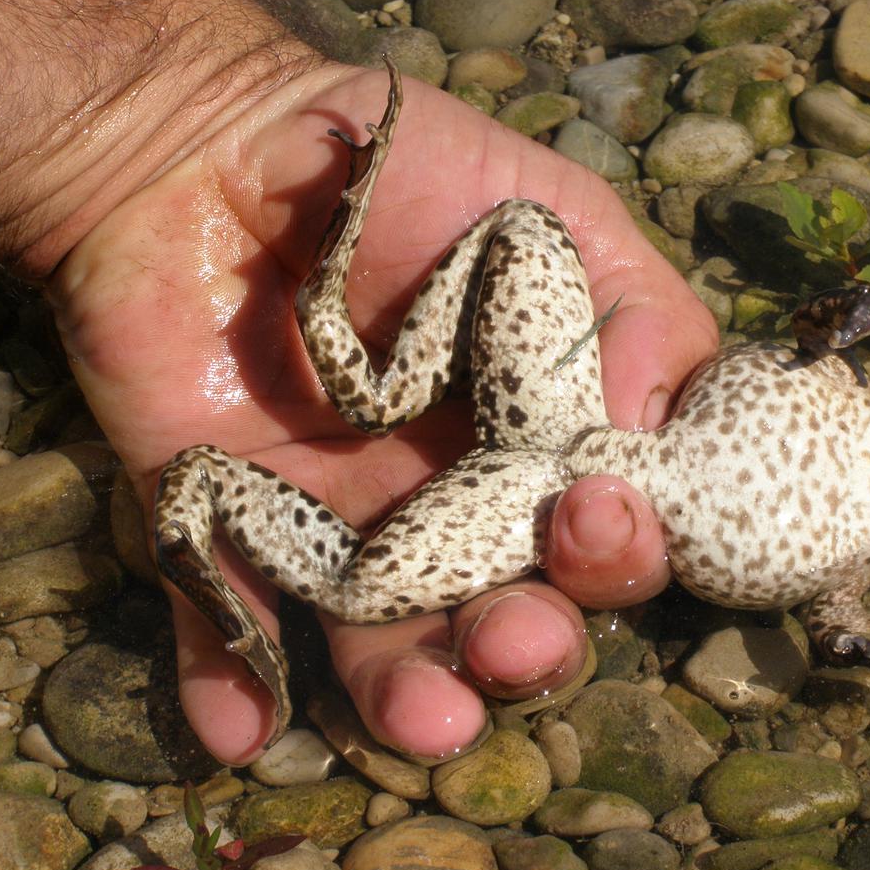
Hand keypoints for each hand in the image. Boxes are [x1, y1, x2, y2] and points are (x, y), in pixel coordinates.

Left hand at [49, 64, 719, 762]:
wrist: (213, 145)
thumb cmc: (403, 173)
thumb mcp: (549, 212)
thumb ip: (633, 308)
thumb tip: (657, 427)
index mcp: (537, 441)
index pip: (599, 531)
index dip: (620, 548)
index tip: (601, 513)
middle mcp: (449, 503)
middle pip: (508, 609)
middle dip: (529, 645)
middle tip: (521, 637)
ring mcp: (338, 524)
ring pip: (387, 645)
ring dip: (414, 696)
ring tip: (430, 718)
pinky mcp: (226, 526)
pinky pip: (230, 622)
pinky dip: (234, 682)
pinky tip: (242, 724)